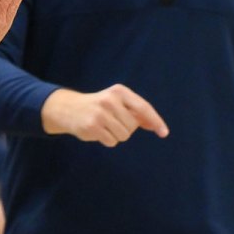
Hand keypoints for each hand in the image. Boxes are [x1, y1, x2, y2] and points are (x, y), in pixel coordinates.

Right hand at [41, 85, 168, 145]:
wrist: (69, 108)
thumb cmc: (100, 106)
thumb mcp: (118, 103)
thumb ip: (136, 113)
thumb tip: (156, 126)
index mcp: (119, 91)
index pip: (143, 107)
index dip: (155, 121)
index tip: (164, 133)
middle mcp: (110, 100)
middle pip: (133, 126)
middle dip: (126, 128)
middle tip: (112, 121)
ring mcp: (100, 113)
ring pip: (123, 136)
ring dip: (117, 135)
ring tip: (105, 126)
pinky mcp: (92, 126)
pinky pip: (112, 142)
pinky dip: (107, 140)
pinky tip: (98, 132)